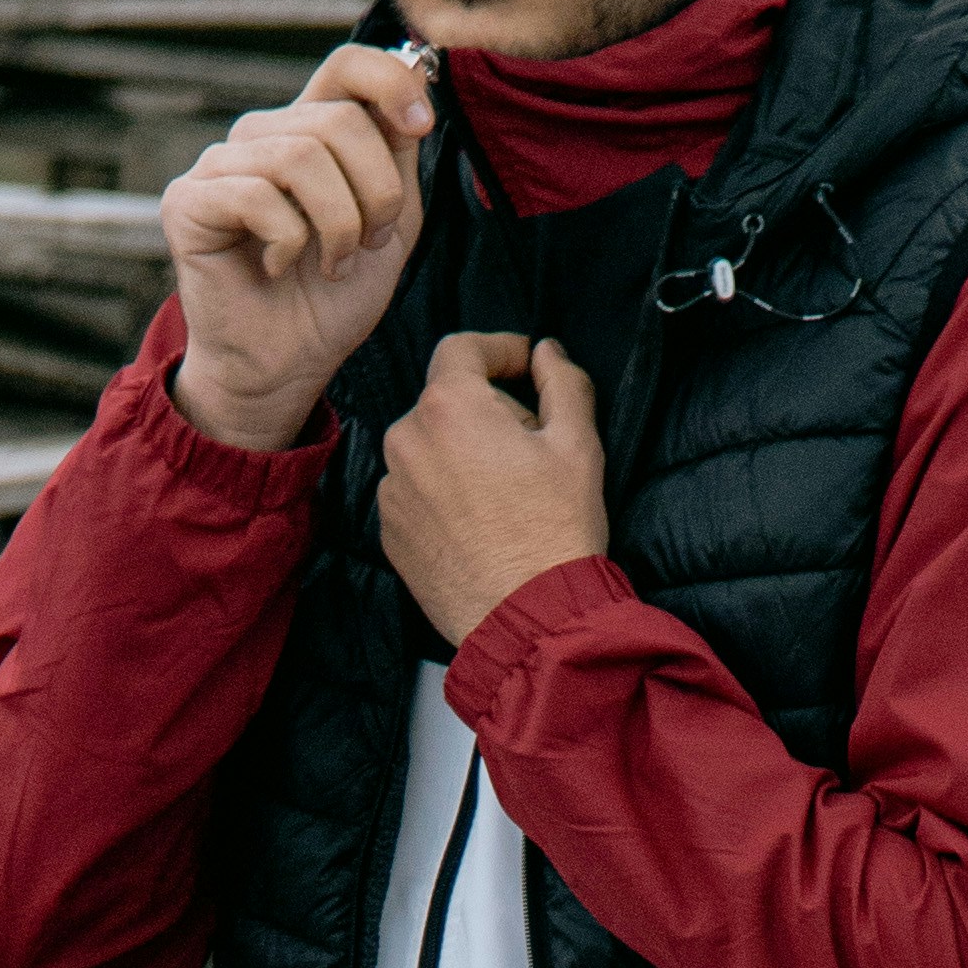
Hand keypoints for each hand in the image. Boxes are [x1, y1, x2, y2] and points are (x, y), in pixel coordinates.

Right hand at [162, 43, 435, 446]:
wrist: (285, 367)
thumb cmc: (333, 297)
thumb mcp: (391, 222)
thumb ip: (400, 154)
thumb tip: (417, 79)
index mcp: (310, 130)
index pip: (348, 65)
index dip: (391, 83)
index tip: (421, 128)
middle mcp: (261, 136)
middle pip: (339, 121)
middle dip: (376, 192)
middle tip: (369, 243)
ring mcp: (220, 165)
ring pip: (302, 157)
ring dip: (337, 224)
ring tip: (331, 263)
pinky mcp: (188, 201)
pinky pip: (258, 197)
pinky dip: (288, 242)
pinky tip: (277, 267)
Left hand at [377, 330, 611, 653]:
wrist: (526, 619)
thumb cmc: (554, 533)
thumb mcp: (578, 445)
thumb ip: (563, 382)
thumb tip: (548, 354)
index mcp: (449, 407)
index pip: (463, 348)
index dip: (499, 349)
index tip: (524, 365)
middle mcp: (406, 440)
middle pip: (447, 401)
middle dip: (487, 410)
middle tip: (530, 446)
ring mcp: (392, 489)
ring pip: (429, 447)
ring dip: (463, 453)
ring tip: (505, 493)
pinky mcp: (389, 530)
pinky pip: (416, 491)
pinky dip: (444, 493)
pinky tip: (481, 521)